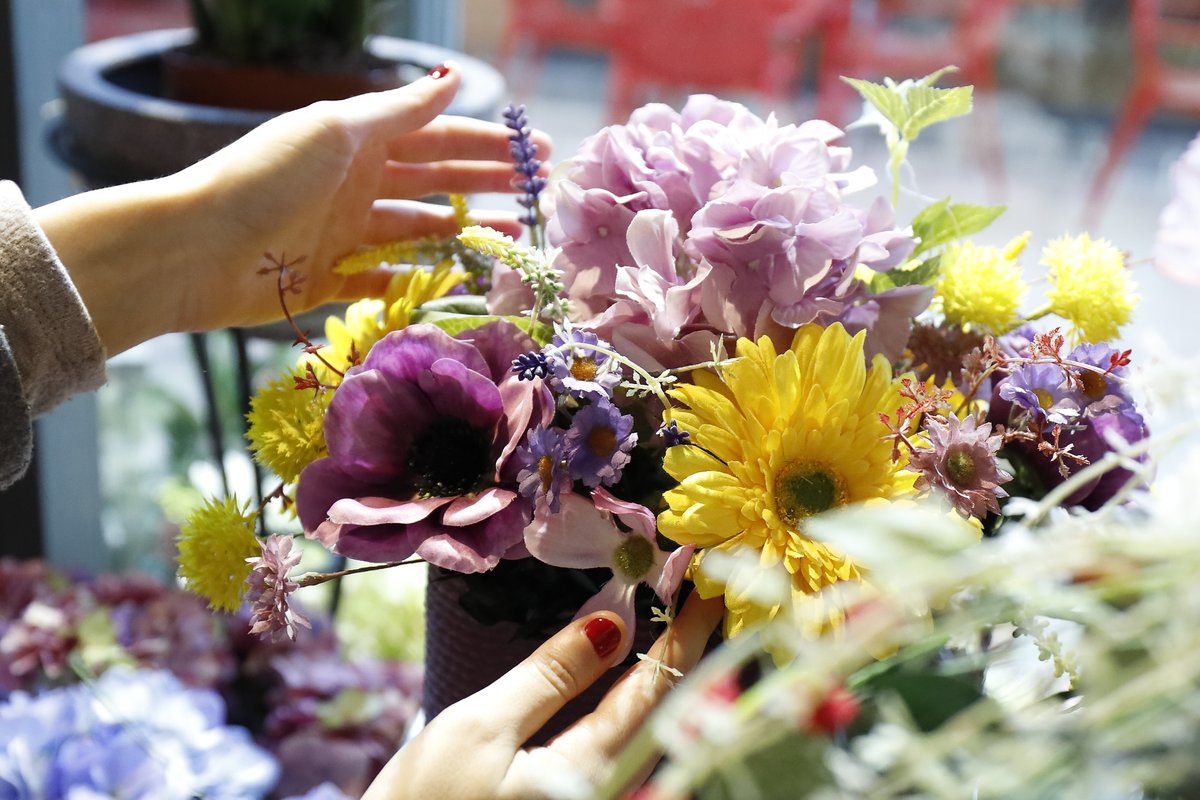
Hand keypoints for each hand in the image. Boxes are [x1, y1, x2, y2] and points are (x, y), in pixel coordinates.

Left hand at [36, 61, 543, 354]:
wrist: (199, 248)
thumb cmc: (266, 178)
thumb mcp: (337, 130)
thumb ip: (399, 110)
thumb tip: (454, 78)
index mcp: (355, 140)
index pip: (435, 136)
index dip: (485, 143)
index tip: (533, 152)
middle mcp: (353, 183)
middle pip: (434, 181)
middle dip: (486, 184)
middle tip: (538, 195)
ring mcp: (343, 233)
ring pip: (419, 231)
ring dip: (465, 232)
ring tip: (513, 239)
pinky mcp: (329, 280)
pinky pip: (386, 279)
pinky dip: (419, 280)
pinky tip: (458, 282)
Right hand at [363, 592, 724, 799]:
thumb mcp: (480, 728)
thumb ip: (551, 676)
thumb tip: (613, 622)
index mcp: (589, 773)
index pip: (652, 690)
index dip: (683, 636)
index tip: (706, 590)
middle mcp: (608, 795)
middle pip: (663, 716)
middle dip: (683, 656)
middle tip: (698, 601)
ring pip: (650, 740)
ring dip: (665, 683)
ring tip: (676, 633)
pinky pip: (624, 759)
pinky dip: (636, 715)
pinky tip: (635, 689)